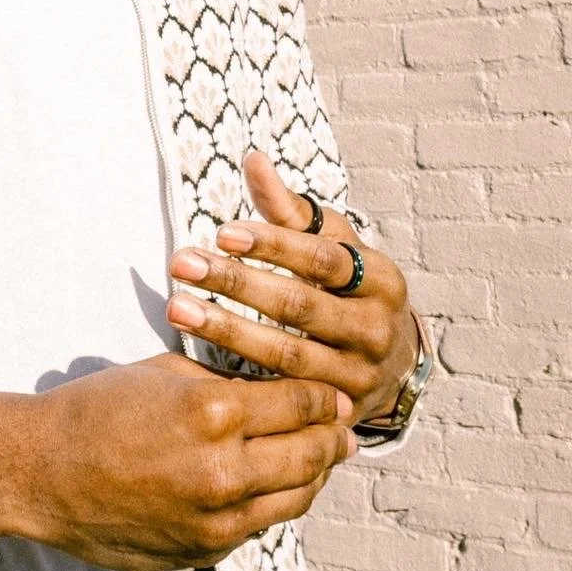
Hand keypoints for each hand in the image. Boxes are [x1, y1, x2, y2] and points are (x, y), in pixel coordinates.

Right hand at [0, 353, 355, 570]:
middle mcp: (225, 470)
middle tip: (345, 427)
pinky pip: (261, 524)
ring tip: (325, 458)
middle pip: (311, 453)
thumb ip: (222, 380)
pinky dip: (278, 502)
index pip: (300, 402)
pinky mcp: (207, 550)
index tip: (334, 392)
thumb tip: (272, 385)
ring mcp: (219, 519)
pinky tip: (279, 485)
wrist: (43, 473)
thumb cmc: (97, 410)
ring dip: (317, 475)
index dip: (324, 396)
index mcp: (214, 413)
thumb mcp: (163, 372)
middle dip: (333, 436)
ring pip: (297, 497)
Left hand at [166, 151, 418, 424]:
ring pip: (286, 355)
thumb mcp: (333, 245)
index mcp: (380, 279)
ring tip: (177, 307)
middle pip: (299, 306)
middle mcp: (376, 329)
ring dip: (226, 330)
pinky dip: (241, 378)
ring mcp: (358, 375)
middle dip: (237, 283)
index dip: (273, 245)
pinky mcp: (336, 411)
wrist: (394, 364)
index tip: (221, 233)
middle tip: (181, 263)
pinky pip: (282, 396)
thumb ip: (290, 210)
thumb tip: (253, 159)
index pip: (323, 259)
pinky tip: (197, 361)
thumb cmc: (349, 287)